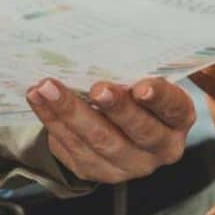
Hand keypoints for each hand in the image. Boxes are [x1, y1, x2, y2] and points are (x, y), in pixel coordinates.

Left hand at [25, 77, 194, 182]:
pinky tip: (38, 99)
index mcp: (177, 120)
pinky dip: (52, 120)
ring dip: (70, 112)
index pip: (174, 108)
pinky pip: (71, 147)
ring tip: (48, 88)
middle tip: (96, 89)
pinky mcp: (95, 171)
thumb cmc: (132, 90)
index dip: (159, 98)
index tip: (141, 86)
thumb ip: (135, 68)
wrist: (114, 124)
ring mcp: (126, 165)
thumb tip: (108, 44)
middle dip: (115, 108)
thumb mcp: (144, 78)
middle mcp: (158, 149)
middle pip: (138, 131)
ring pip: (98, 141)